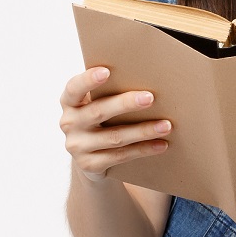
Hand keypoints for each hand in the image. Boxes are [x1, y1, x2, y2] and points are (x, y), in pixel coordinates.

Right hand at [59, 67, 171, 181]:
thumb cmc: (100, 120)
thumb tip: (146, 77)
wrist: (90, 159)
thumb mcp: (96, 104)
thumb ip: (109, 92)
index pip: (74, 88)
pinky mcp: (90, 165)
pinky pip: (121, 156)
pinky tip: (162, 144)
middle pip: (98, 111)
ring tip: (166, 125)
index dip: (88, 80)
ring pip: (115, 137)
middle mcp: (69, 123)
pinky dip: (143, 149)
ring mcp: (77, 146)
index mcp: (69, 102)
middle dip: (126, 104)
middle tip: (150, 98)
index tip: (106, 71)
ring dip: (143, 131)